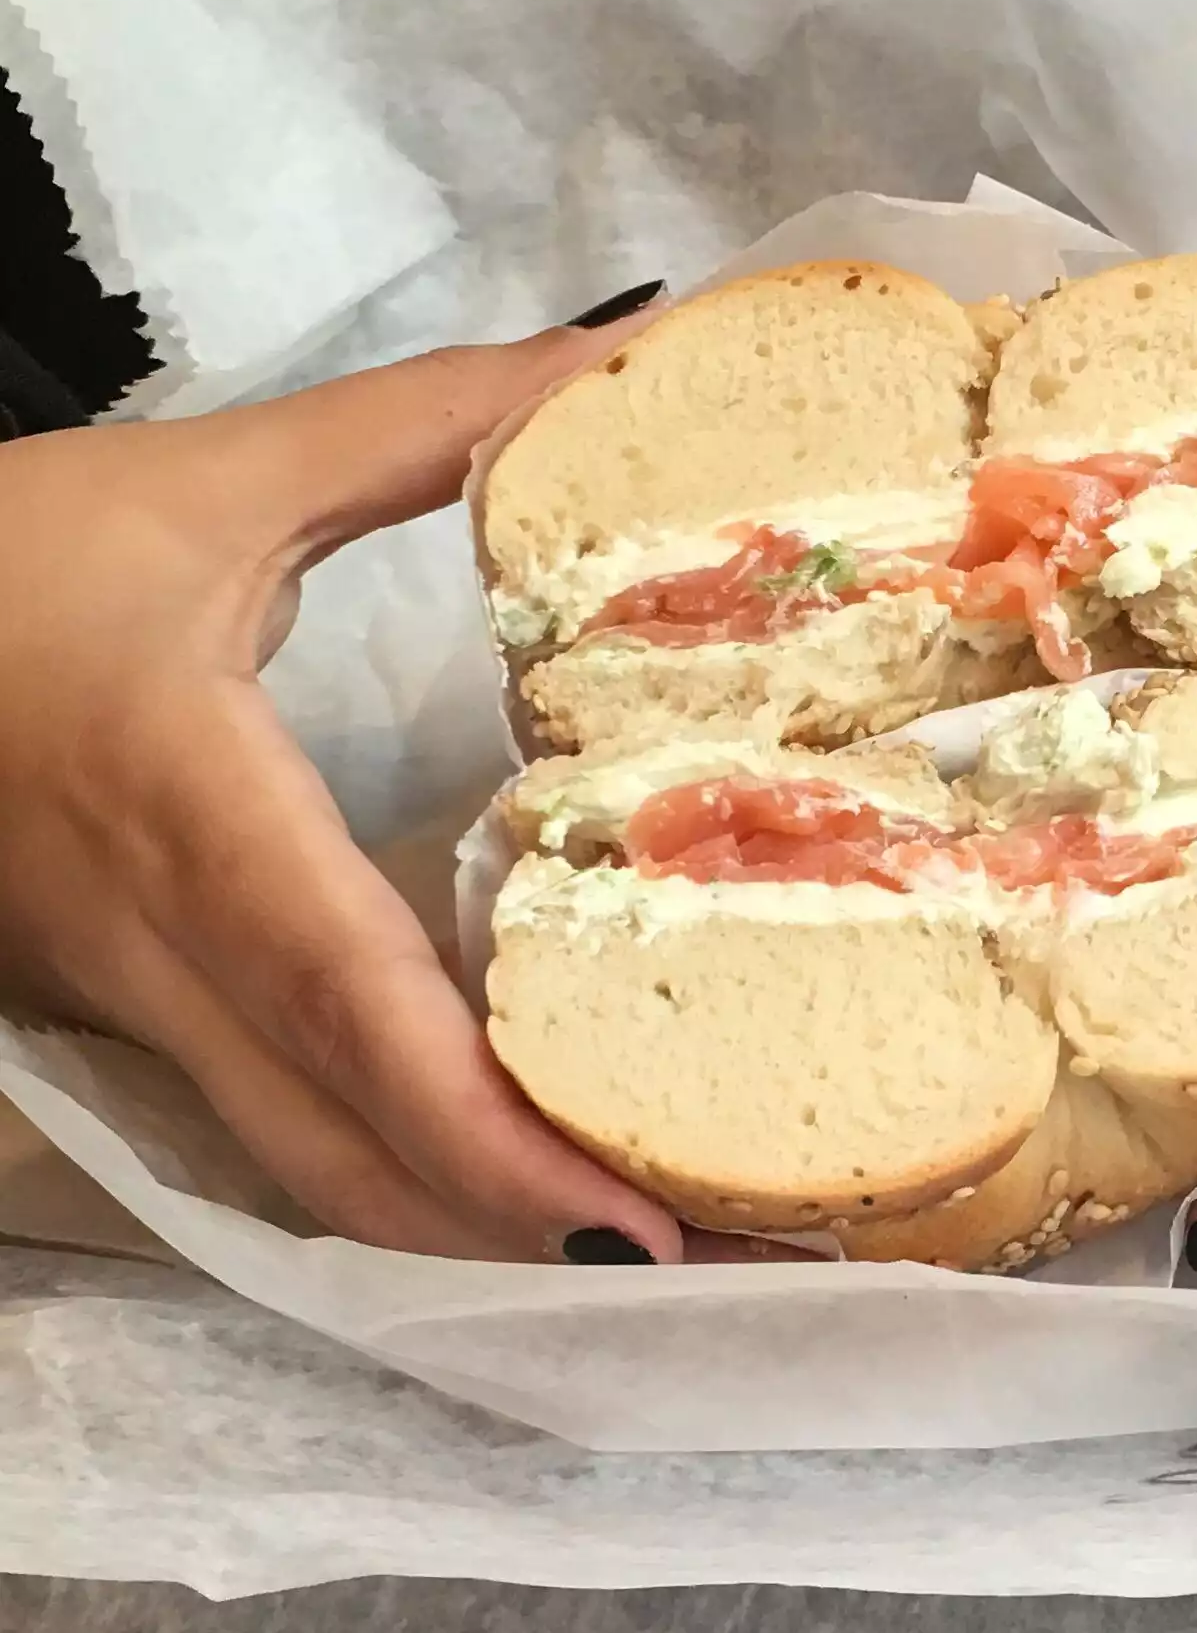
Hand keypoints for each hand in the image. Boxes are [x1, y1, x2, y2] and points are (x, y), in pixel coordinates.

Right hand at [0, 312, 803, 1265]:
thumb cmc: (4, 556)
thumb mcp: (206, 480)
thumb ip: (414, 429)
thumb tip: (605, 365)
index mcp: (187, 802)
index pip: (344, 996)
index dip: (478, 1127)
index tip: (620, 1221)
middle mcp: (160, 942)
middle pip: (340, 1138)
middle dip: (507, 1229)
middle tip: (691, 1268)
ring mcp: (133, 1003)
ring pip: (302, 1165)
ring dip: (459, 1230)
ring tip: (630, 1249)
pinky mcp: (131, 1016)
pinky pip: (273, 1129)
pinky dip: (395, 1180)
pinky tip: (503, 1185)